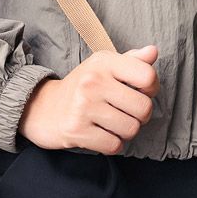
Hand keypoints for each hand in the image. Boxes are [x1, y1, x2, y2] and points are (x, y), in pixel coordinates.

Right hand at [17, 44, 159, 153]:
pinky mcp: (77, 130)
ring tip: (113, 123)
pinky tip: (103, 134)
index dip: (152, 88)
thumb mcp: (105, 66)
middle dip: (140, 116)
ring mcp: (84, 106)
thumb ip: (132, 60)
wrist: (43, 108)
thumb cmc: (83, 86)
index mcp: (104, 62)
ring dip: (126, 131)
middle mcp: (93, 81)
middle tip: (127, 112)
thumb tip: (153, 51)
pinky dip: (113, 144)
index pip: (147, 76)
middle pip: (143, 108)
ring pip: (131, 129)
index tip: (141, 92)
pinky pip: (114, 145)